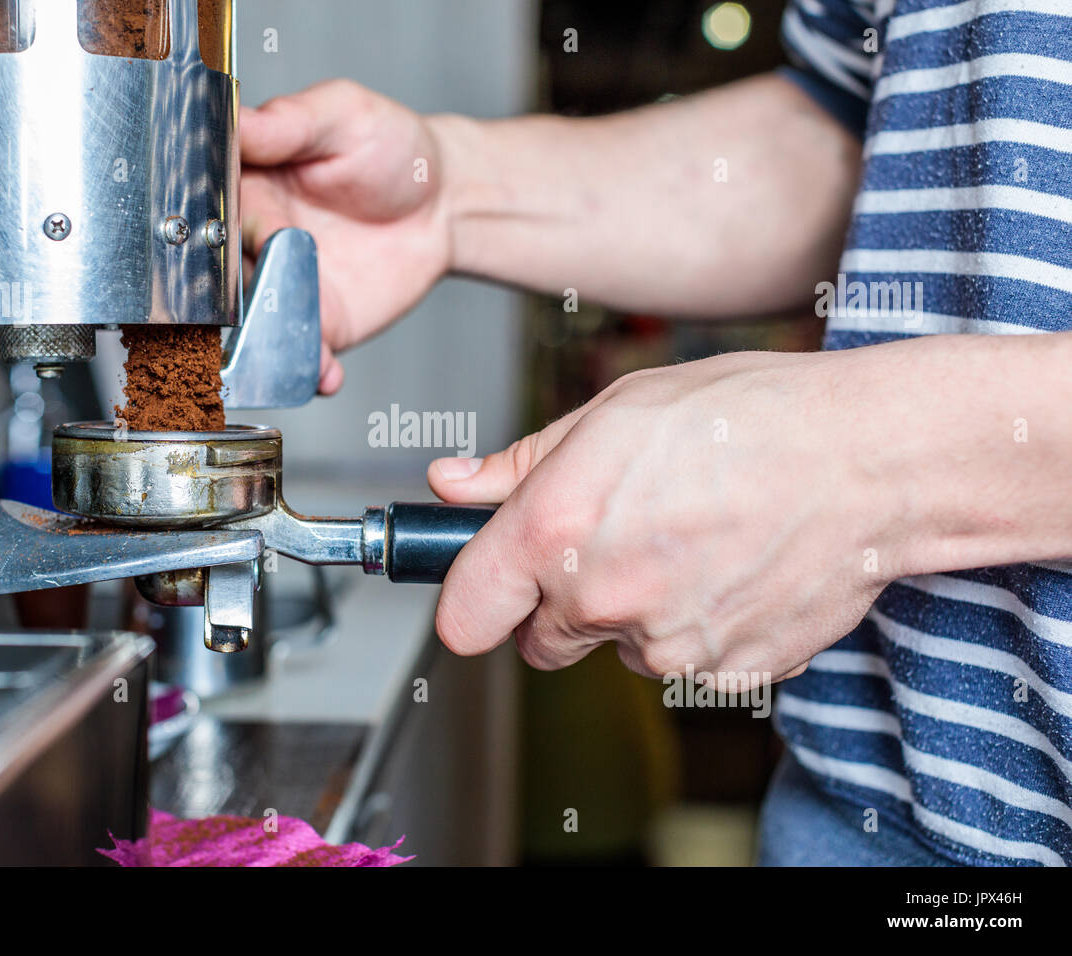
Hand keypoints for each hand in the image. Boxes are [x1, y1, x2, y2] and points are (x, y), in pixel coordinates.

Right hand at [240, 80, 450, 393]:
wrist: (445, 201)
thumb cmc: (390, 147)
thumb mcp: (341, 114)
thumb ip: (290, 122)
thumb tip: (239, 121)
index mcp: (249, 185)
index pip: (213, 210)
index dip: (216, 227)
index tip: (232, 238)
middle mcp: (257, 241)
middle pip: (223, 276)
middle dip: (232, 296)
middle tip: (256, 301)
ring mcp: (286, 287)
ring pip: (257, 323)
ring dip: (266, 342)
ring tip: (287, 349)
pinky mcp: (321, 322)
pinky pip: (304, 354)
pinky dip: (310, 370)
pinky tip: (323, 373)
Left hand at [426, 349, 903, 688]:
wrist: (868, 459)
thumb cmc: (747, 418)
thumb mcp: (614, 411)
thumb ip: (519, 463)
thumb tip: (452, 484)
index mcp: (555, 531)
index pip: (464, 617)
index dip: (472, 602)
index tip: (485, 591)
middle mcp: (601, 600)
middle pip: (542, 641)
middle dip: (561, 604)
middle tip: (616, 541)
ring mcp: (667, 647)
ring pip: (620, 649)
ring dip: (639, 612)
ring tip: (695, 539)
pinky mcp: (726, 674)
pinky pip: (687, 663)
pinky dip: (700, 629)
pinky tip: (733, 569)